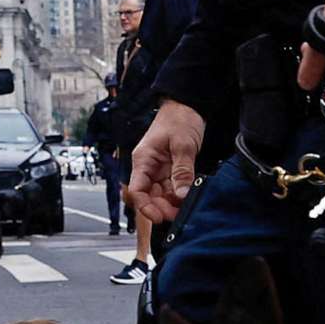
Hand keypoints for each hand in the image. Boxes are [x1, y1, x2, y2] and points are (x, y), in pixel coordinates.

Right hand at [126, 103, 205, 226]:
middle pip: (148, 196)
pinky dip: (178, 195)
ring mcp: (159, 169)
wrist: (187, 106)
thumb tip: (181, 195)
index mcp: (143, 160)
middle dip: (161, 208)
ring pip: (160, 194)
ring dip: (171, 204)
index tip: (159, 217)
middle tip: (178, 215)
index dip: (145, 206)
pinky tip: (187, 199)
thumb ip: (182, 171)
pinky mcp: (170, 170)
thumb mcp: (183, 145)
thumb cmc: (179, 119)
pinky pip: (171, 188)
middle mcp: (148, 167)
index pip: (136, 190)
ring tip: (185, 209)